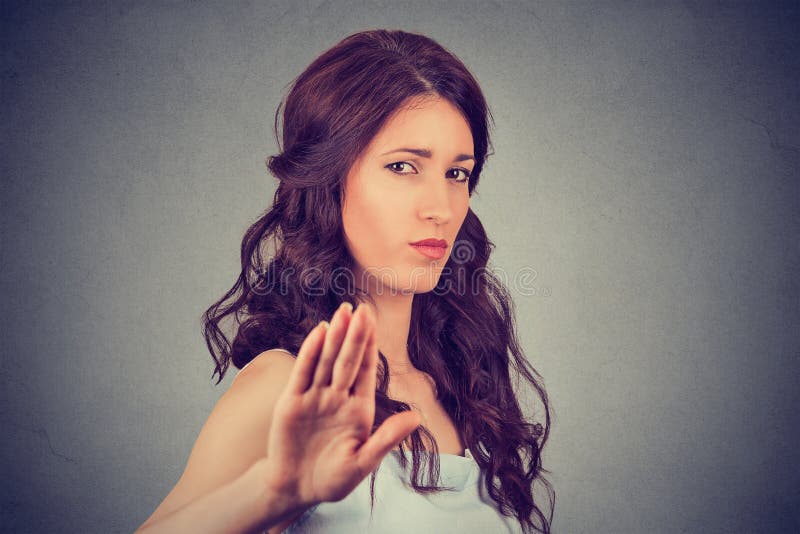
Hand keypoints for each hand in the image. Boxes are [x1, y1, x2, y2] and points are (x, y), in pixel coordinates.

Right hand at [262, 302, 421, 505]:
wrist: (296, 490)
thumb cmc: (333, 479)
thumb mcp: (363, 462)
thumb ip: (387, 438)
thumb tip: (416, 417)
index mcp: (358, 408)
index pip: (365, 370)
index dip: (369, 346)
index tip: (375, 322)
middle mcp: (337, 397)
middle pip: (347, 360)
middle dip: (355, 334)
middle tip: (362, 308)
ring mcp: (313, 397)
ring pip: (325, 361)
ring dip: (334, 337)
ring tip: (343, 312)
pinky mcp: (291, 403)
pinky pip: (302, 373)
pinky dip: (310, 352)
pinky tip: (319, 332)